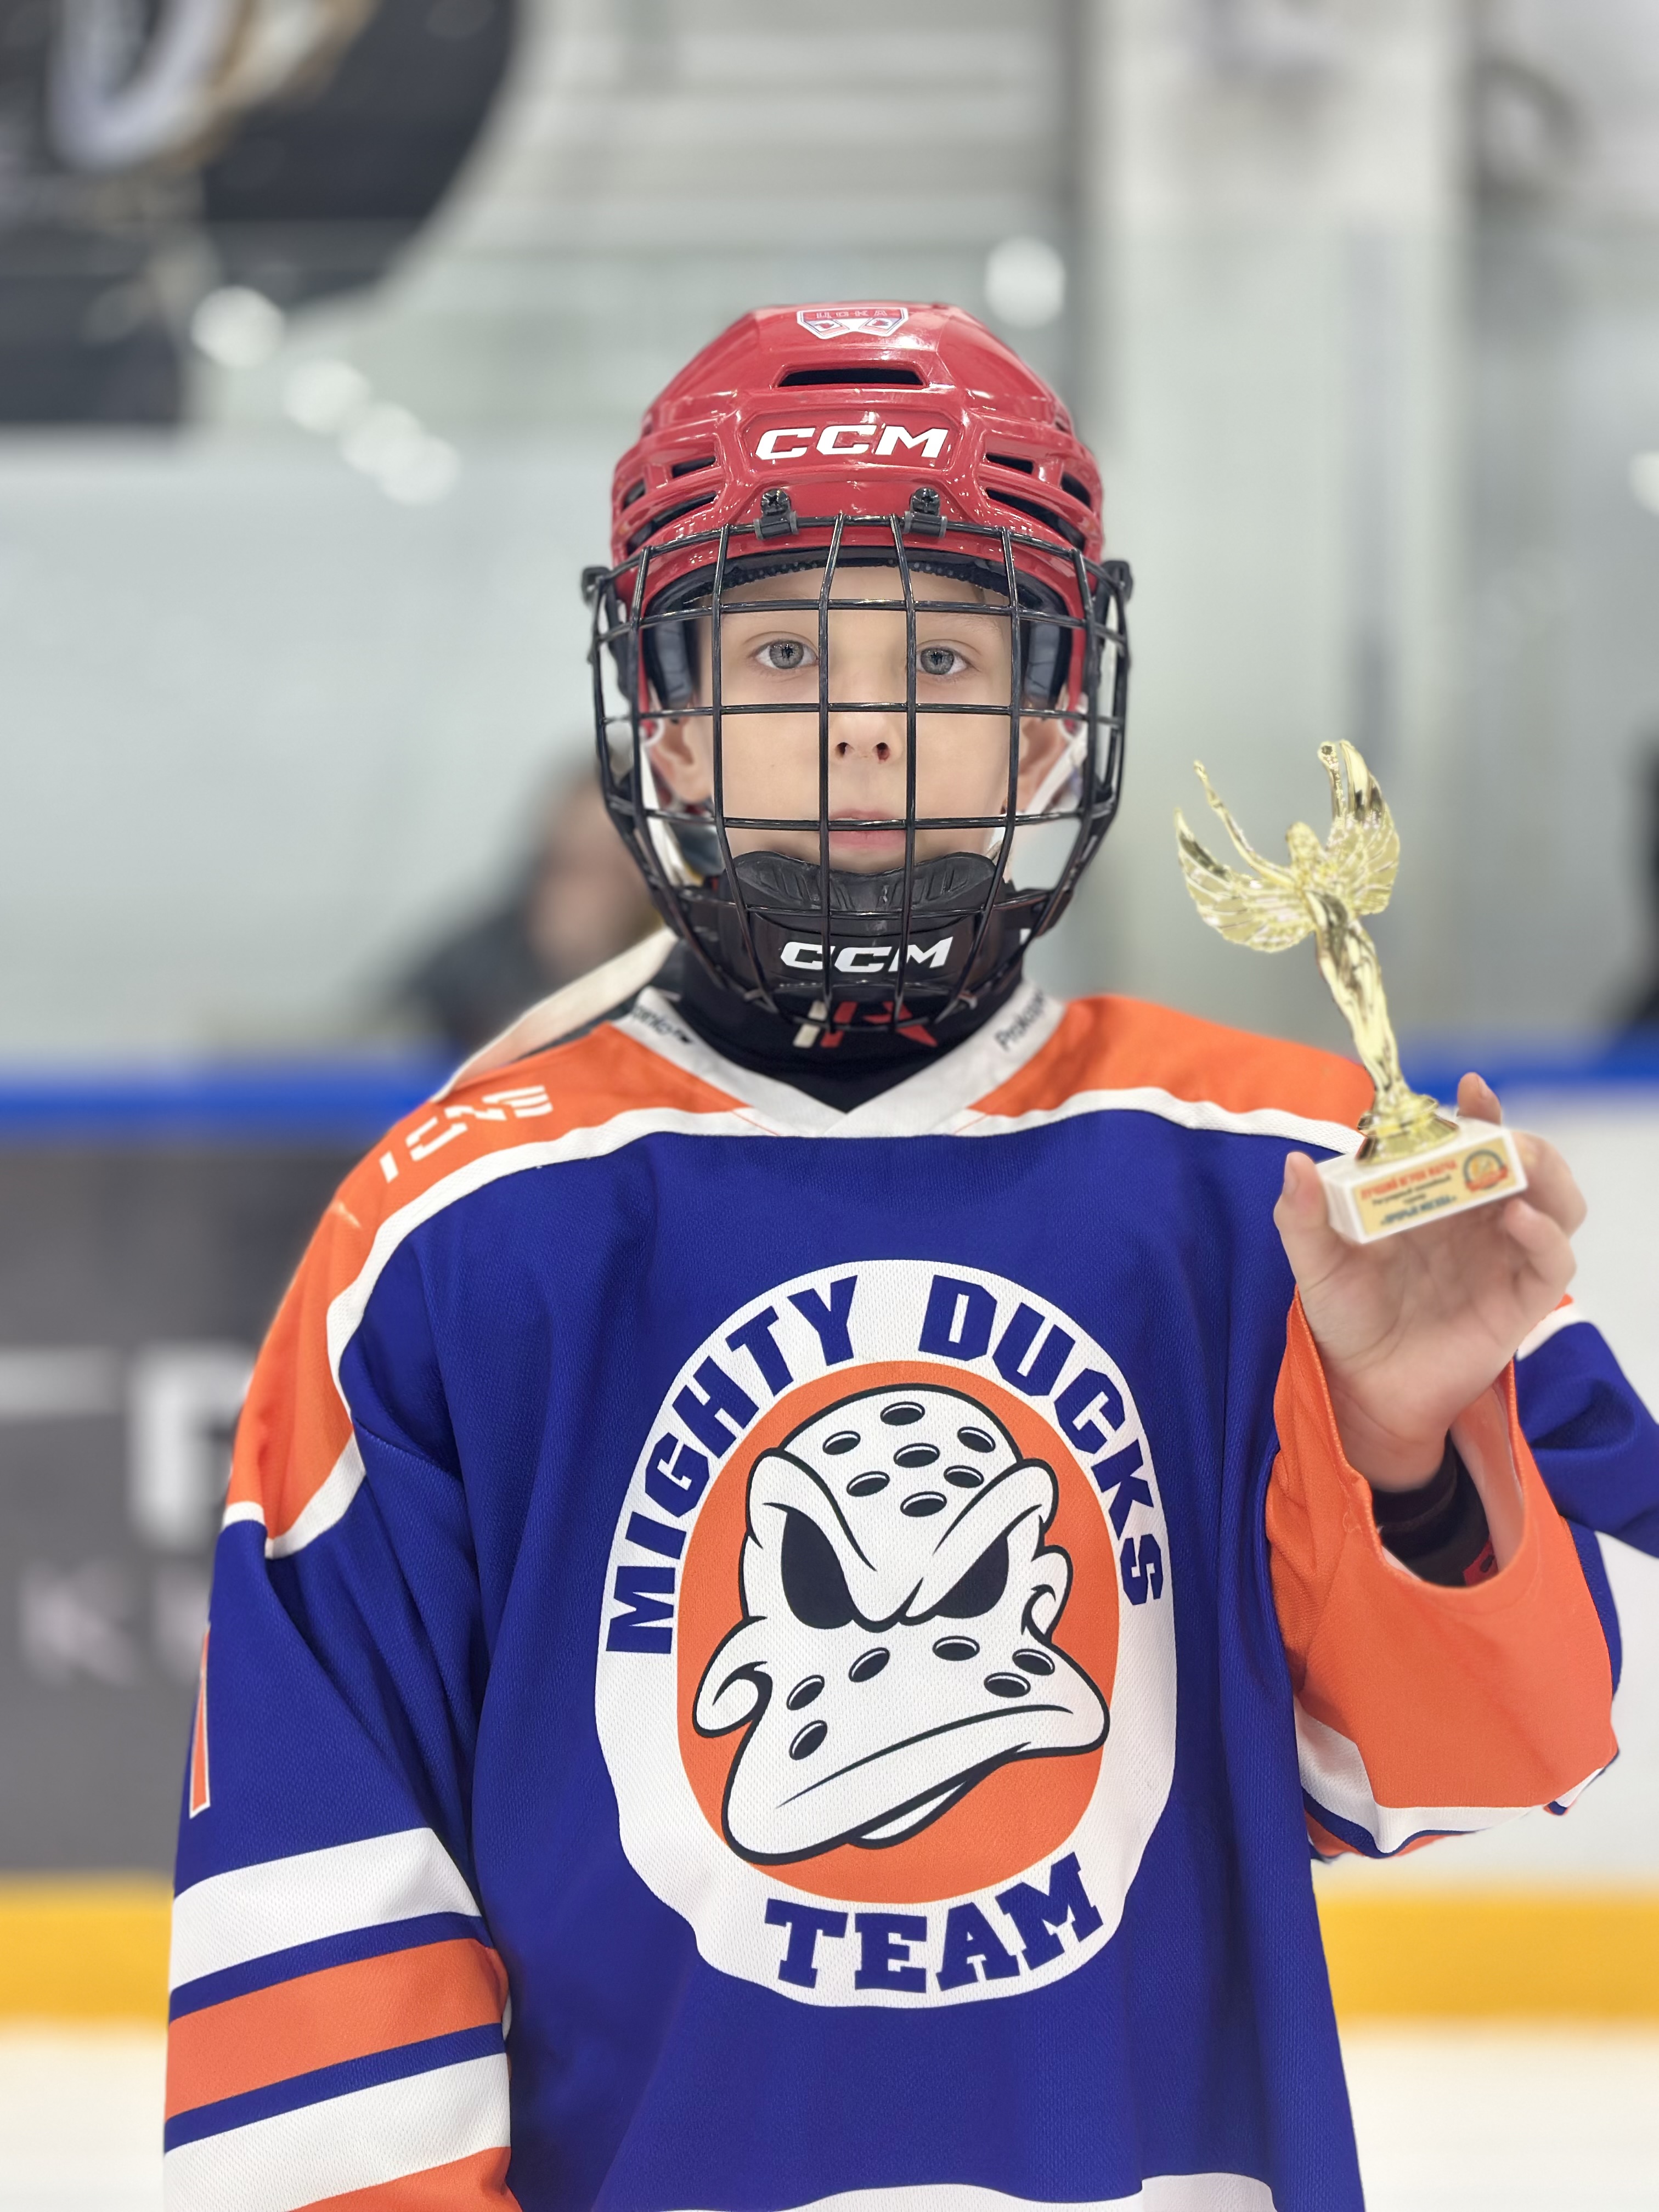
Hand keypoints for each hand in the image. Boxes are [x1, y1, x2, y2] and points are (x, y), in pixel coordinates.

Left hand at [1274, 1074, 1585, 1489]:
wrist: (1363, 1387)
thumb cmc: (1345, 1317)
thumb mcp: (1315, 1263)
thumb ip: (1301, 1217)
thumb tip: (1293, 1163)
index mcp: (1435, 1197)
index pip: (1469, 1141)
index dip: (1477, 1110)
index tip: (1469, 1087)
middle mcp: (1478, 1220)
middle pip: (1526, 1162)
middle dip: (1518, 1139)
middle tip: (1495, 1133)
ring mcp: (1505, 1257)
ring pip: (1557, 1201)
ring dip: (1546, 1175)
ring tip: (1516, 1163)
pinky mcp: (1522, 1299)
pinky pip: (1555, 1260)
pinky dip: (1546, 1235)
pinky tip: (1517, 1221)